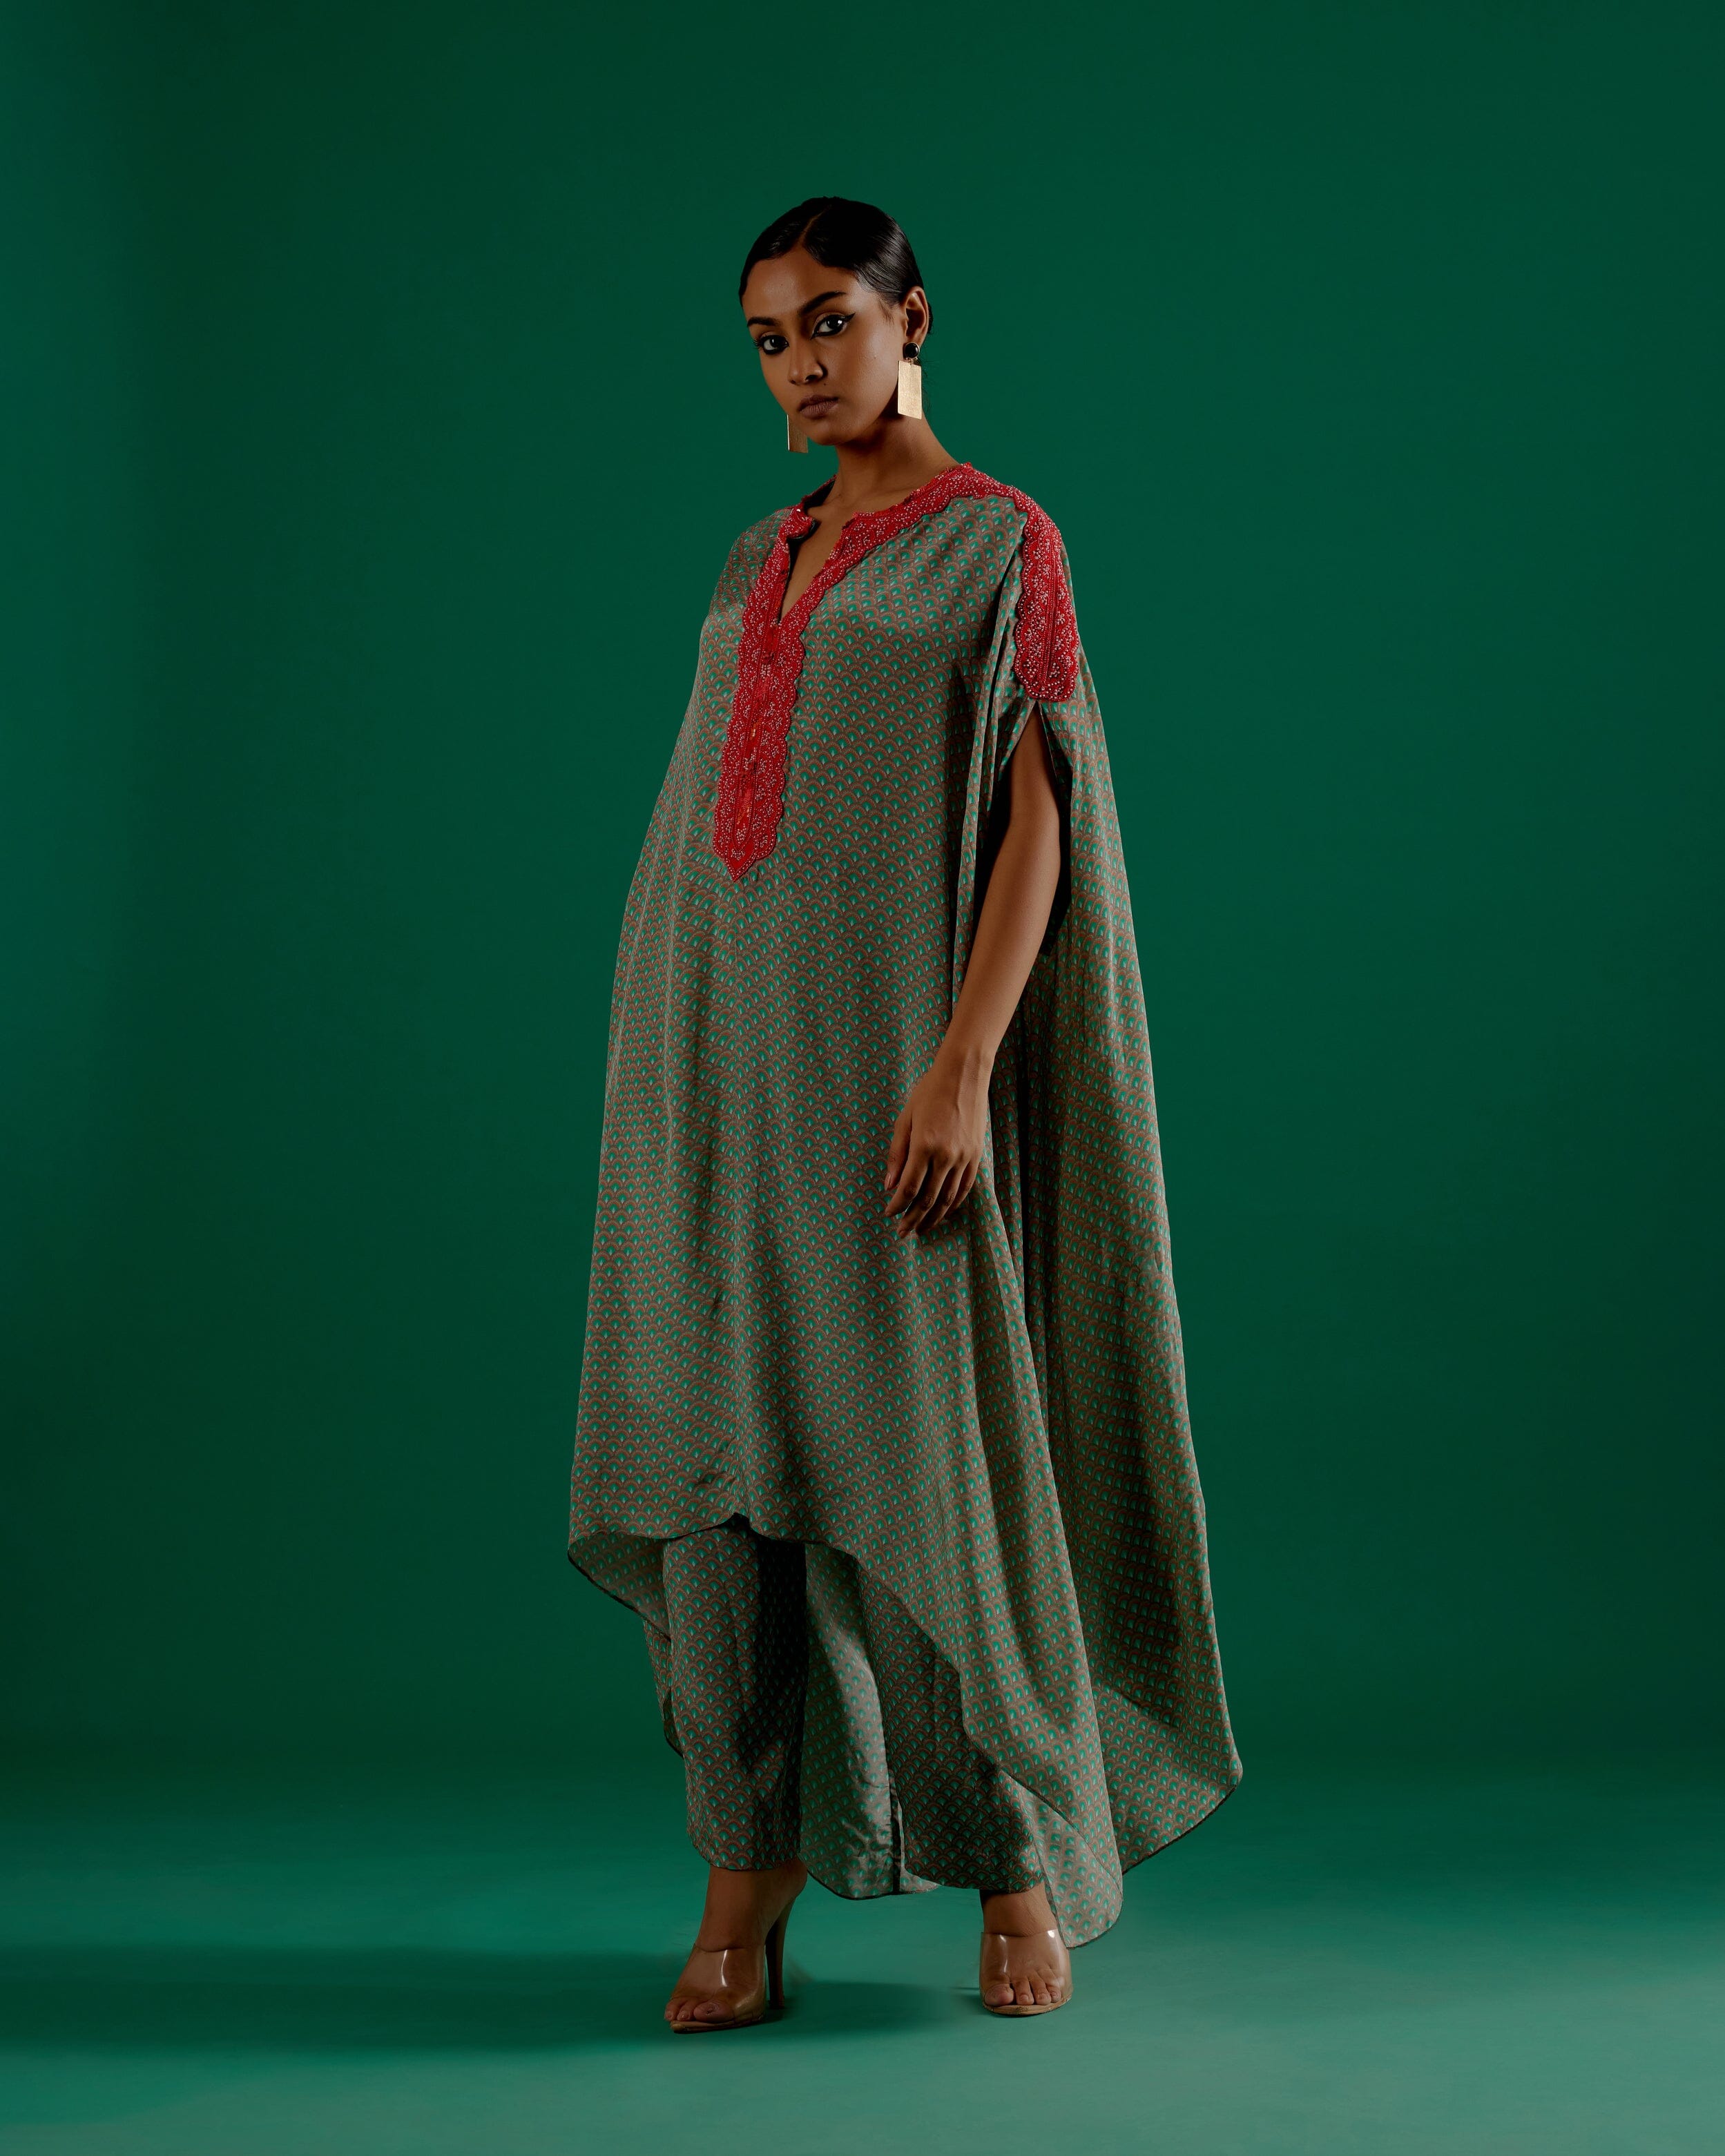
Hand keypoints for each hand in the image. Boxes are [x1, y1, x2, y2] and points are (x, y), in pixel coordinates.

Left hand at [884, 1046, 990, 1237]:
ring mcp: (964, 1157)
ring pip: (948, 1198)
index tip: (888, 1214)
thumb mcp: (904, 1119)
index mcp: (924, 1146)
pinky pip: (965, 1188)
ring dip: (933, 1217)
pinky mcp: (976, 1155)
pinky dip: (953, 1204)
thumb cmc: (929, 1092)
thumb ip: (897, 1154)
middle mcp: (947, 1155)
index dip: (897, 1205)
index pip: (909, 1187)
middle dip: (913, 1219)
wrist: (964, 1074)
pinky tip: (944, 1212)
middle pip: (928, 1199)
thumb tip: (889, 1186)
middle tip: (902, 1233)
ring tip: (921, 1228)